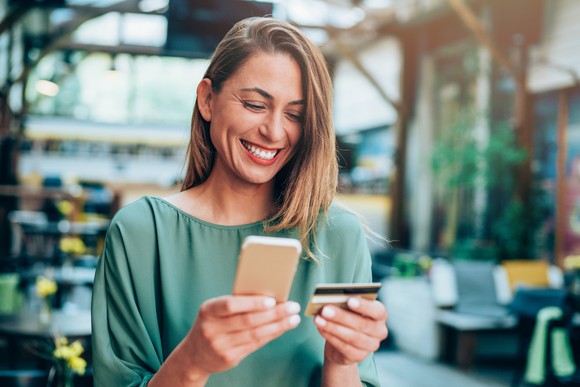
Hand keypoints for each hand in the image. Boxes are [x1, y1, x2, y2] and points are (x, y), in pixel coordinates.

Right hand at [184, 295, 300, 376]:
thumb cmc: (212, 324)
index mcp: (208, 310)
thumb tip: (269, 296)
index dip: (252, 303)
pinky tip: (282, 328)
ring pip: (255, 334)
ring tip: (293, 318)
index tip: (272, 300)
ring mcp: (221, 346)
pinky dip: (271, 334)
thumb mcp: (215, 311)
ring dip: (278, 325)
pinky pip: (255, 344)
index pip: (231, 305)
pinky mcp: (230, 358)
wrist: (194, 354)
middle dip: (274, 313)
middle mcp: (212, 329)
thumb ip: (236, 304)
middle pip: (248, 321)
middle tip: (293, 306)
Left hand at [314, 298, 387, 365]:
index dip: (364, 306)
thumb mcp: (348, 308)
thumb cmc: (347, 318)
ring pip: (352, 337)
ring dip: (333, 327)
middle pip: (362, 324)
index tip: (349, 300)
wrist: (343, 342)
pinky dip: (330, 337)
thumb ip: (344, 304)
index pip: (377, 310)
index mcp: (380, 315)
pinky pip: (344, 347)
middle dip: (341, 316)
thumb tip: (330, 301)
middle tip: (325, 309)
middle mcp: (380, 331)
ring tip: (318, 319)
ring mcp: (371, 346)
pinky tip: (320, 328)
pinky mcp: (359, 356)